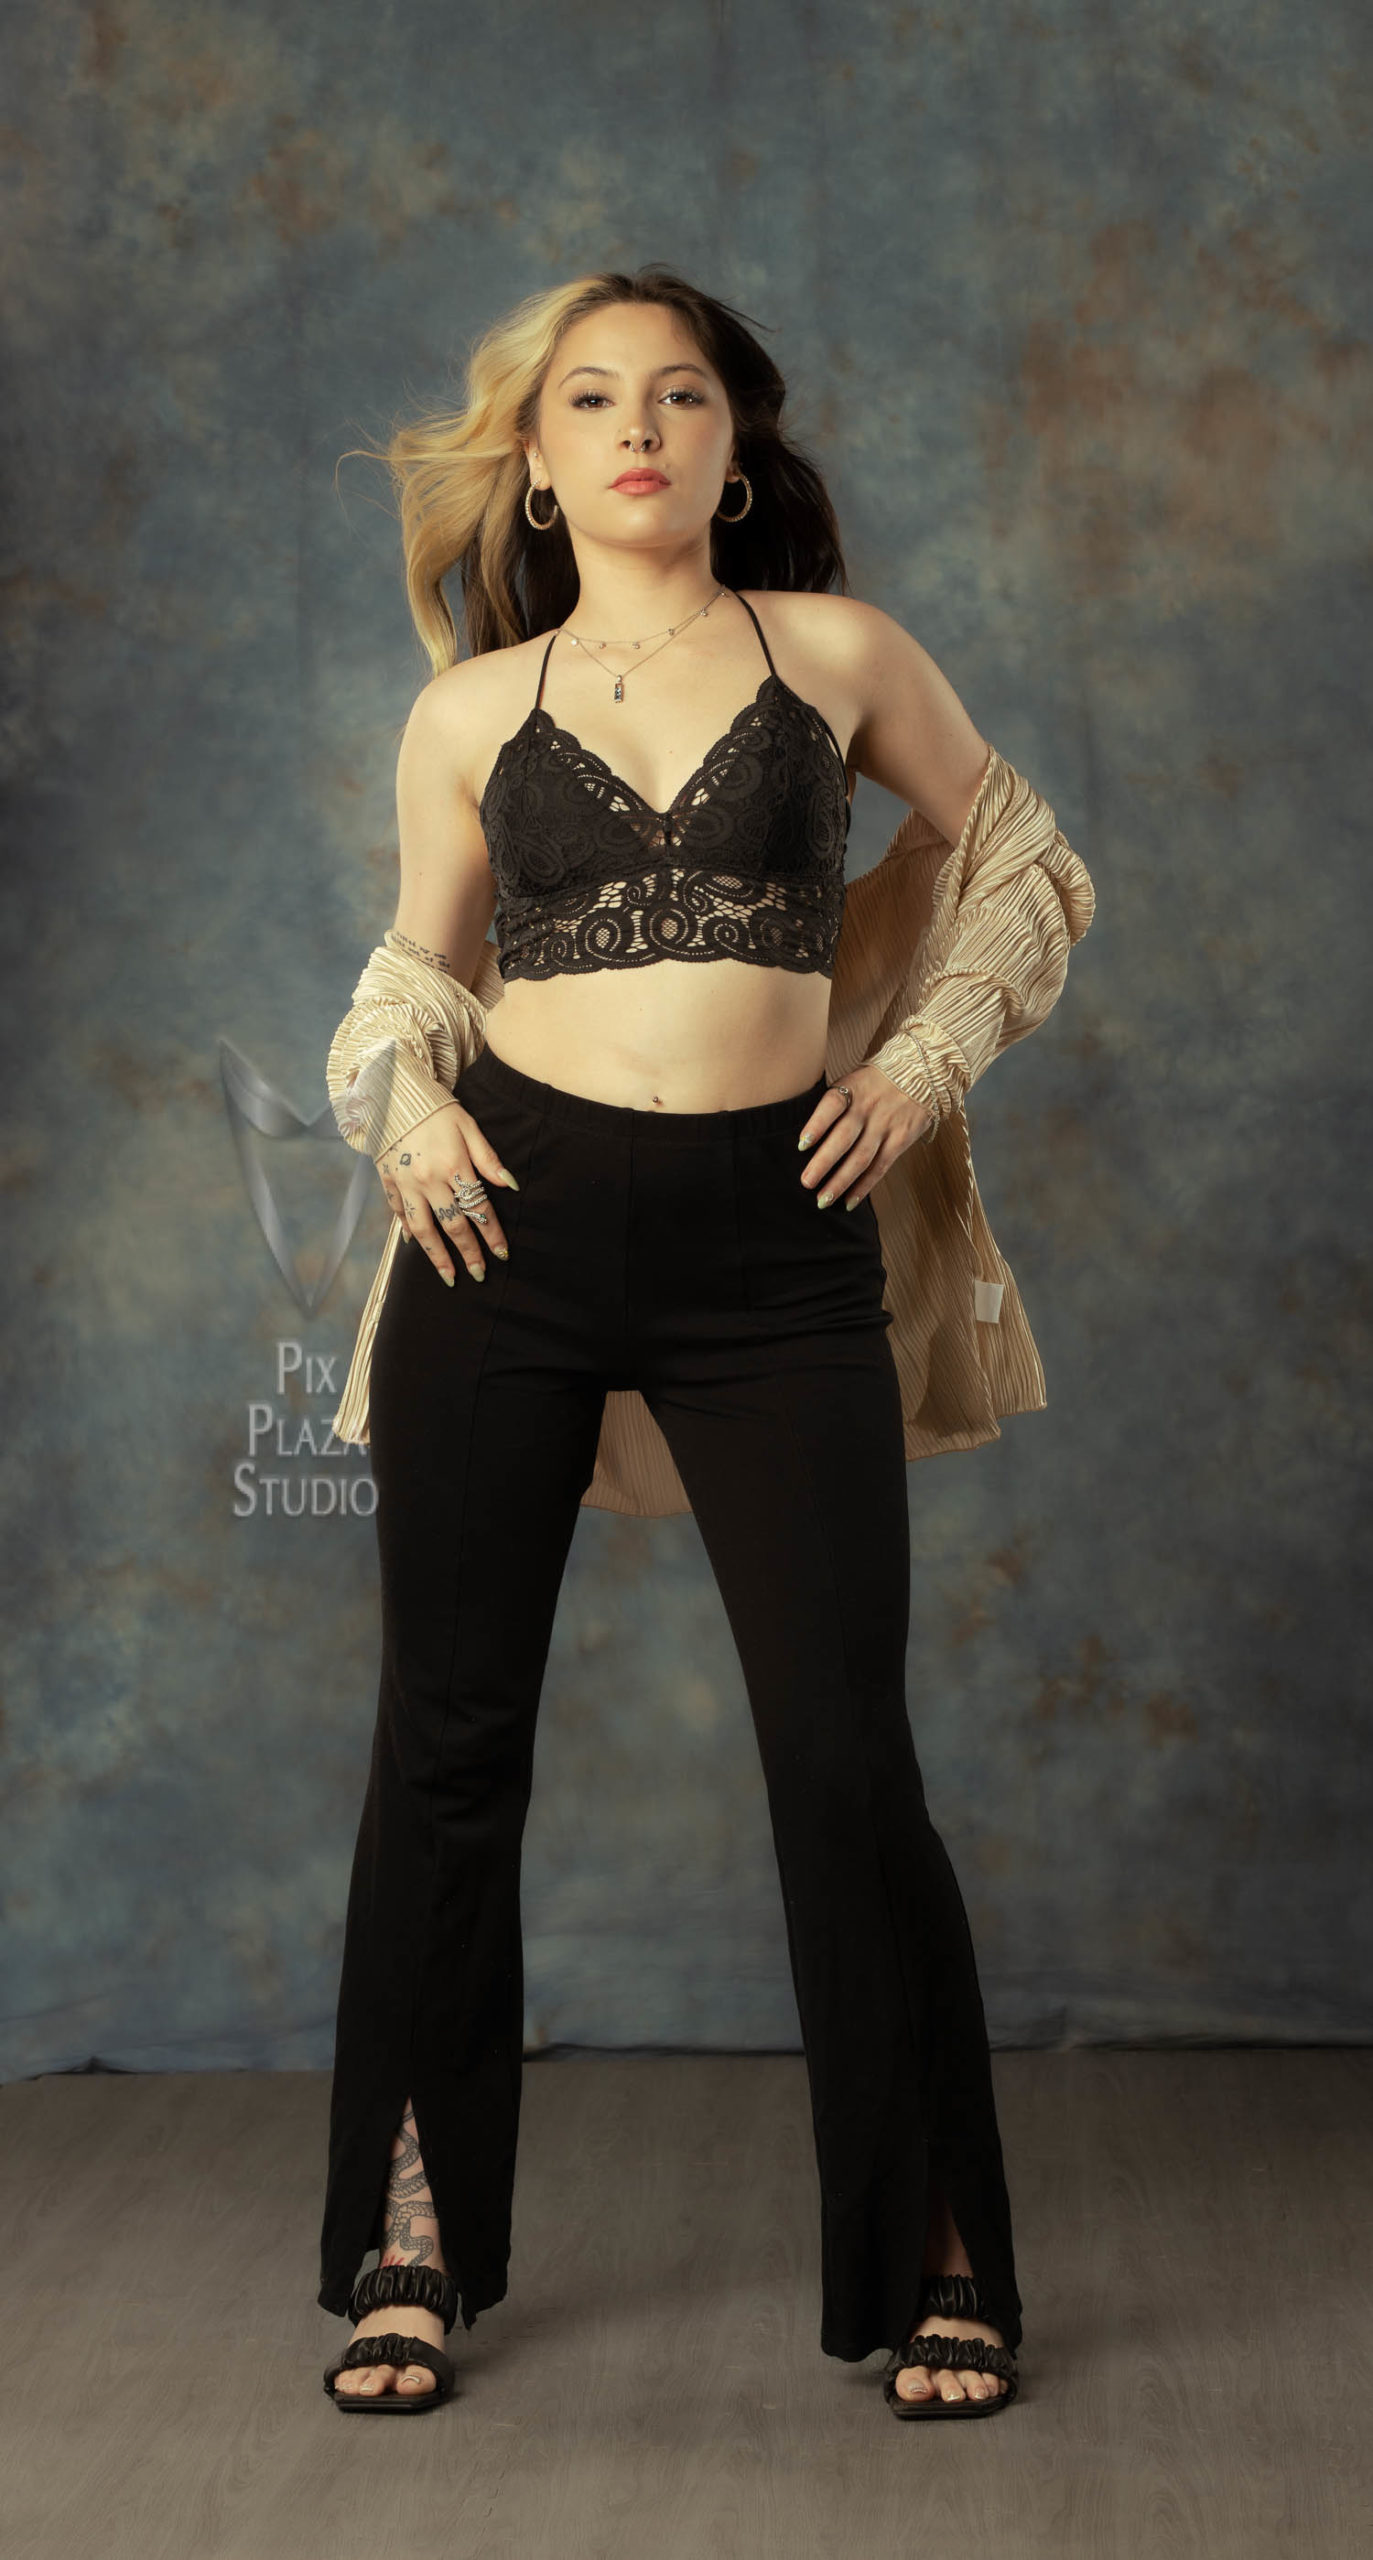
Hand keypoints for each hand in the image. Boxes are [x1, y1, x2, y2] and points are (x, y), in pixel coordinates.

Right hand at [377, 1100, 517, 1285]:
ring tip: (449, 1276)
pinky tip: (416, 1245)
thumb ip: (488, 1158)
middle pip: (452, 1225)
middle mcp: (428, 1179)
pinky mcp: (387, 1180)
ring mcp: (405, 1182)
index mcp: (453, 1165)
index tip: (502, 1254)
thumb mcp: (468, 1126)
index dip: (492, 1234)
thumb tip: (510, 1185)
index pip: (478, 1208)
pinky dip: (407, 1230)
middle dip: (468, 1253)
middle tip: (479, 1274)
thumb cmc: (437, 1109)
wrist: (393, 1091)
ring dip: (437, 1256)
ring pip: (423, 1228)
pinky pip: (398, 1212)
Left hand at [796, 1063, 934, 1209]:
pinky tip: (849, 1201)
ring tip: (823, 1200)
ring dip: (841, 1181)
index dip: (817, 1124)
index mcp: (852, 1089)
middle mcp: (868, 1108)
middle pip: (844, 1137)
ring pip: (861, 1157)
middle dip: (824, 1162)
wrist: (921, 1072)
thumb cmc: (875, 1081)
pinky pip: (880, 1166)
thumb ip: (833, 1103)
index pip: (832, 1105)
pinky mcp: (900, 1140)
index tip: (801, 1145)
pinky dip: (864, 1186)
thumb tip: (804, 1136)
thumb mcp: (853, 1080)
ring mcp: (886, 1125)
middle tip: (806, 1182)